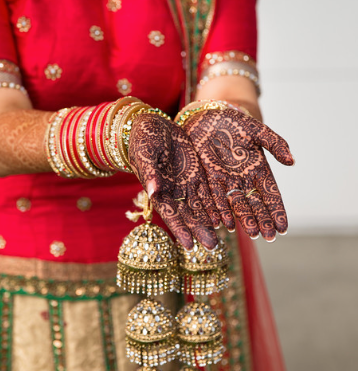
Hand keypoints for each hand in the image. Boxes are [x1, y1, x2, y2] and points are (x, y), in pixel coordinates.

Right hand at [128, 113, 219, 249]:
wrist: (151, 124)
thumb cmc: (143, 138)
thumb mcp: (145, 153)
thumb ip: (150, 172)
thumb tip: (153, 190)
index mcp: (158, 190)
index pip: (170, 213)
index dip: (179, 229)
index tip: (189, 245)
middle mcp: (173, 191)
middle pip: (188, 214)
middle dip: (200, 230)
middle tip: (213, 246)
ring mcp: (186, 183)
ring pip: (201, 206)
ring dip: (211, 220)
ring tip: (226, 234)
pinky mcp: (196, 173)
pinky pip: (208, 191)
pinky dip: (216, 203)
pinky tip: (227, 214)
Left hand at [182, 108, 293, 240]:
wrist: (207, 116)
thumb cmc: (234, 122)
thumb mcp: (257, 130)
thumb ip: (275, 143)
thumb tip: (292, 161)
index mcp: (259, 169)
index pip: (271, 194)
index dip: (277, 210)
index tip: (284, 227)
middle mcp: (243, 179)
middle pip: (255, 204)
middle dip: (262, 220)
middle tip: (268, 236)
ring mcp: (225, 181)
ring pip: (237, 205)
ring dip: (244, 220)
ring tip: (251, 233)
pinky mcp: (207, 179)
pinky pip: (214, 198)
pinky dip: (219, 211)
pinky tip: (224, 223)